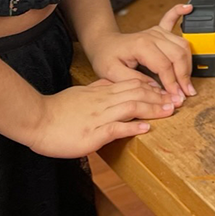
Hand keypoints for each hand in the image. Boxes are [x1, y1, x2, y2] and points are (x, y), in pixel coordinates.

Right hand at [29, 77, 176, 157]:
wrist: (37, 119)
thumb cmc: (58, 109)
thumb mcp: (82, 92)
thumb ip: (98, 88)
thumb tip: (112, 83)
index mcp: (102, 92)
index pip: (133, 85)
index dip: (153, 87)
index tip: (168, 90)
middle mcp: (104, 101)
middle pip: (138, 94)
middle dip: (160, 97)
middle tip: (178, 100)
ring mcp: (99, 116)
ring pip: (131, 107)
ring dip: (153, 109)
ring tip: (170, 111)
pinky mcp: (92, 133)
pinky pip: (115, 128)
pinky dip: (132, 127)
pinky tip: (145, 128)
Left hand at [87, 3, 196, 104]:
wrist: (103, 44)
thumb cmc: (106, 58)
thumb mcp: (112, 74)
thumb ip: (134, 81)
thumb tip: (157, 88)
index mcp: (142, 45)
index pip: (164, 66)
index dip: (172, 83)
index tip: (176, 98)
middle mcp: (153, 35)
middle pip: (178, 55)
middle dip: (184, 76)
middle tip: (186, 94)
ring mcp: (158, 32)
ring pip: (182, 45)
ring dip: (188, 63)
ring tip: (187, 82)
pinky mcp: (160, 30)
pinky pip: (172, 19)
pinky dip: (180, 13)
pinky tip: (188, 8)